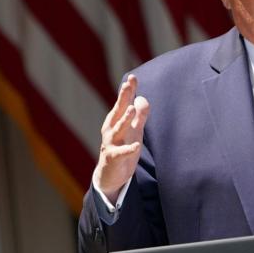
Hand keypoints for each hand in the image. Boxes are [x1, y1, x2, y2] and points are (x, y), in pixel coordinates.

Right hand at [94, 74, 149, 202]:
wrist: (110, 175)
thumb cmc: (122, 149)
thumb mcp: (134, 132)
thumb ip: (140, 116)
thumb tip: (143, 98)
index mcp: (116, 121)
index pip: (123, 103)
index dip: (127, 90)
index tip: (133, 77)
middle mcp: (111, 129)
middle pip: (118, 111)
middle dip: (123, 98)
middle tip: (127, 85)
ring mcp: (111, 143)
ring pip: (117, 129)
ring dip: (124, 119)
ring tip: (131, 109)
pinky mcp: (113, 158)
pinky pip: (121, 153)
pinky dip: (128, 149)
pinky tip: (136, 146)